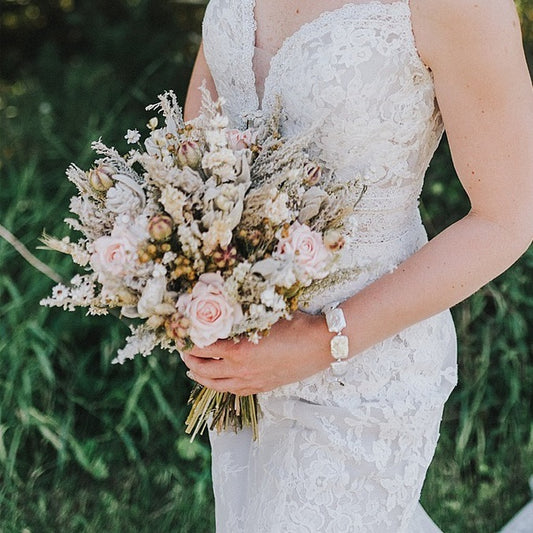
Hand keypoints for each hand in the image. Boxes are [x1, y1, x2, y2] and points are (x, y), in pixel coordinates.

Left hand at [181, 311, 331, 394]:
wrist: (321, 345)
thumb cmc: (295, 325)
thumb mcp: (264, 317)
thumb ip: (241, 319)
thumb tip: (221, 313)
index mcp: (239, 350)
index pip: (203, 348)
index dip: (189, 342)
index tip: (181, 335)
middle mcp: (241, 370)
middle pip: (204, 370)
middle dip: (190, 360)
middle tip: (184, 351)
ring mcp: (251, 382)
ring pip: (216, 385)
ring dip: (201, 377)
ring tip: (193, 370)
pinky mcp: (262, 388)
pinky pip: (234, 391)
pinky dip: (220, 386)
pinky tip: (219, 381)